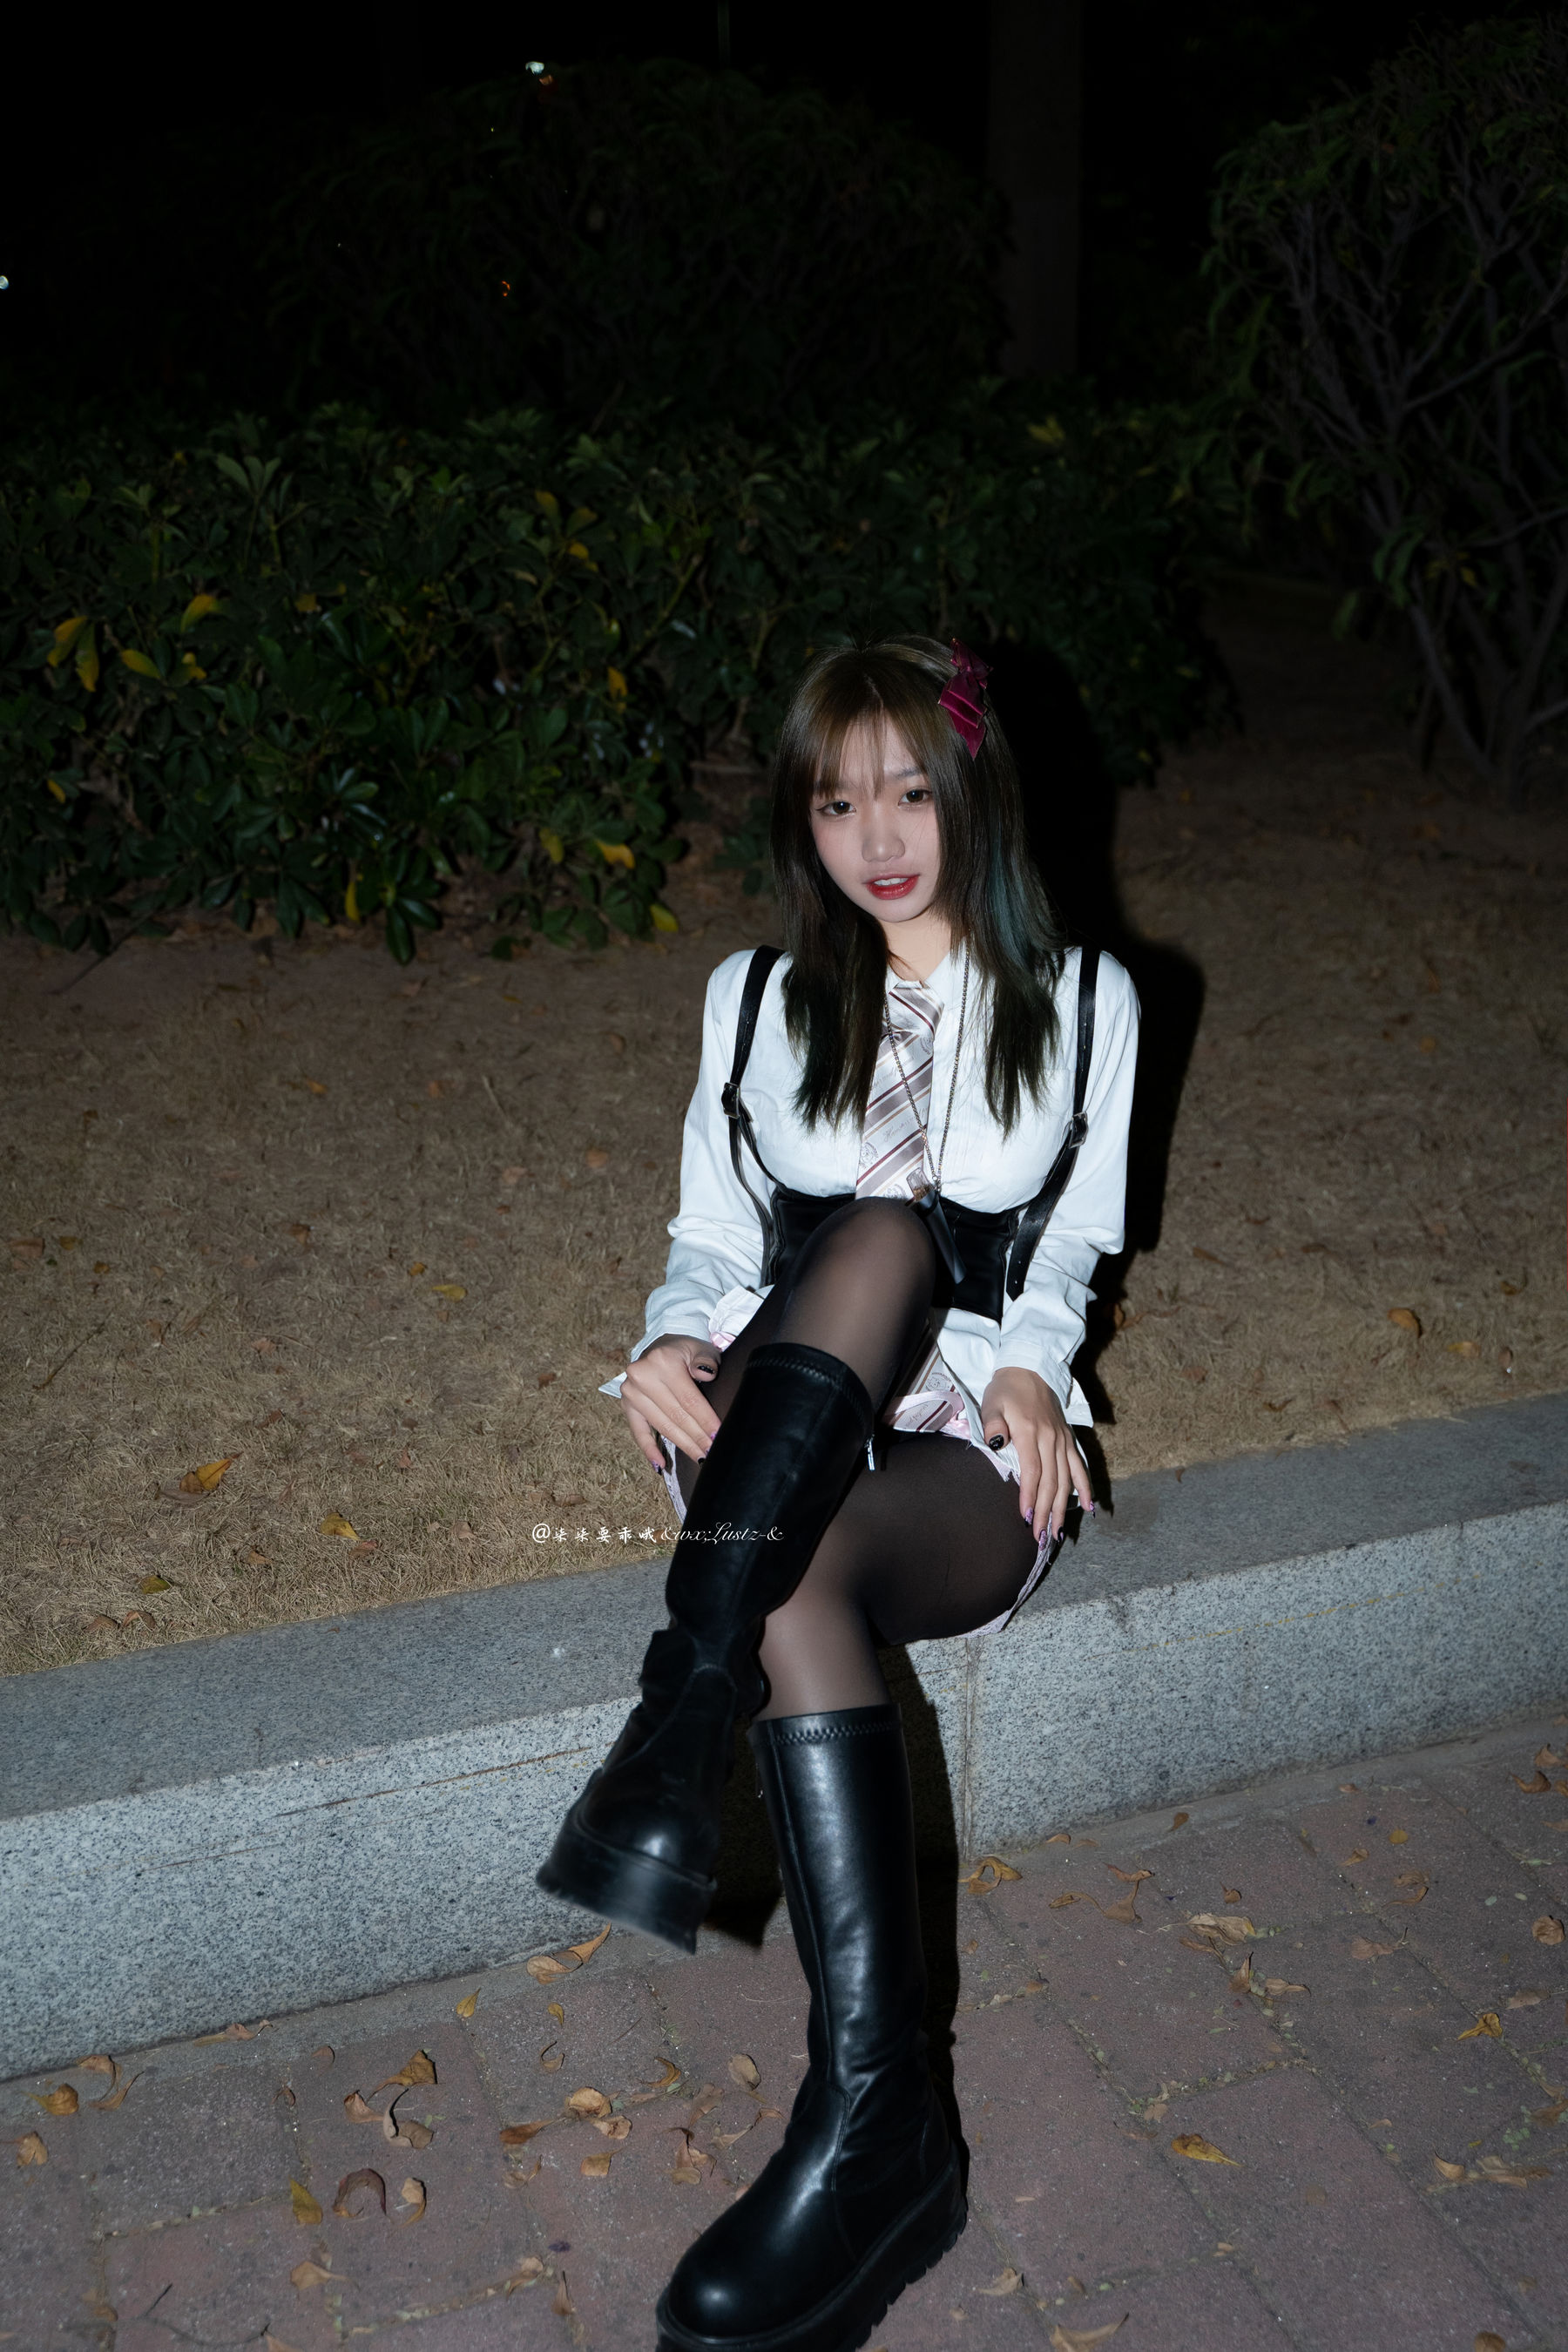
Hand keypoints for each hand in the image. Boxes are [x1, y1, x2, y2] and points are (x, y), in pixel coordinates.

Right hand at [619, 1332, 722, 1474]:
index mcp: (662, 1361)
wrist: (658, 1348)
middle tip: (712, 1452)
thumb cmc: (683, 1351)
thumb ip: (706, 1360)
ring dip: (682, 1444)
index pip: (689, 1399)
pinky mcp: (626, 1405)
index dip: (705, 1420)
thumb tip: (708, 1374)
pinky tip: (660, 1465)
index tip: (718, 1436)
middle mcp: (642, 1376)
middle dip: (696, 1437)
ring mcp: (631, 1392)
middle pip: (676, 1415)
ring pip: (662, 1426)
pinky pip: (638, 1432)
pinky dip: (649, 1450)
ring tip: (699, 1458)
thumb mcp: (699, 1348)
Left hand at [979, 1367, 1090, 1541]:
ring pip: (1066, 1480)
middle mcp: (1051, 1440)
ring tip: (1058, 1532)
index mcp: (1031, 1433)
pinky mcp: (1068, 1439)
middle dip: (1046, 1512)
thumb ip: (994, 1425)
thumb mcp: (992, 1404)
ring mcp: (1063, 1440)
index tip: (1026, 1519)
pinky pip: (1079, 1466)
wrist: (1029, 1367)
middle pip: (1051, 1483)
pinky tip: (1089, 1508)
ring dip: (1062, 1508)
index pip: (1032, 1472)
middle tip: (1040, 1537)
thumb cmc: (1006, 1389)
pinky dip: (1085, 1487)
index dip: (1030, 1497)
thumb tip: (997, 1445)